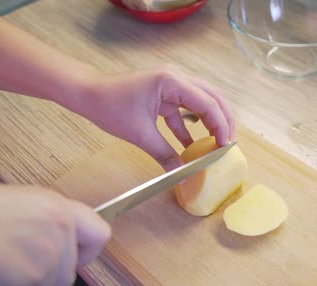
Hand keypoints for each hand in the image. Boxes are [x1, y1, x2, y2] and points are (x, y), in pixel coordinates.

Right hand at [0, 184, 110, 285]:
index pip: (99, 235)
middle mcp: (60, 238)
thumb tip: (48, 235)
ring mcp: (45, 266)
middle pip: (68, 272)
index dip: (85, 249)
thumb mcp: (16, 201)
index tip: (73, 253)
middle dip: (44, 273)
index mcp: (58, 210)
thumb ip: (44, 220)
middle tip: (10, 261)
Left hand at [70, 64, 234, 171]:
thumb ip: (165, 154)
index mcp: (172, 81)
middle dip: (223, 121)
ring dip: (211, 122)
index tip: (225, 146)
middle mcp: (176, 78)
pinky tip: (193, 146)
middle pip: (212, 98)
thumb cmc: (109, 105)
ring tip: (217, 144)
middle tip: (228, 144)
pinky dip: (191, 127)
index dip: (220, 125)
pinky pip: (186, 110)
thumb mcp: (140, 134)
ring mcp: (172, 84)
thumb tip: (180, 175)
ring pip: (202, 102)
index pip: (208, 103)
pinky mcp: (165, 94)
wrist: (88, 93)